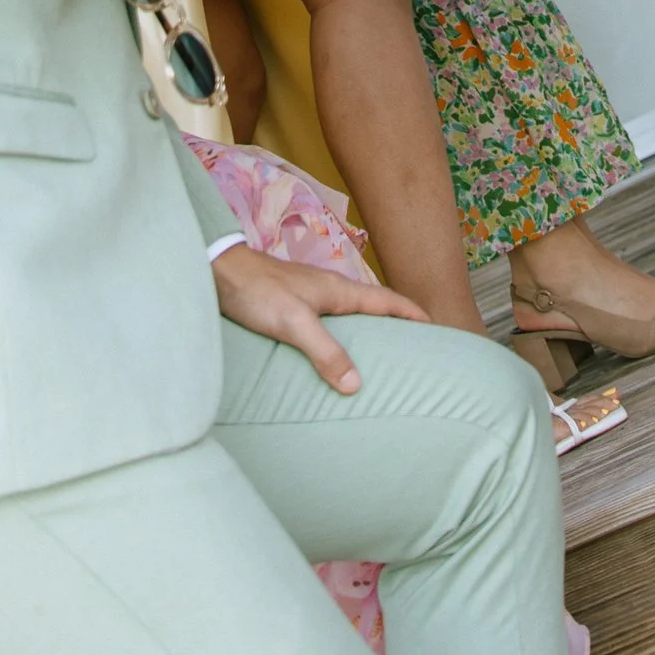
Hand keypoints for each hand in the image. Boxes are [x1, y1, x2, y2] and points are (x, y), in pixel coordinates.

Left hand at [209, 243, 425, 394]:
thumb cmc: (256, 291)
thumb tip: (357, 384)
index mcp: (339, 290)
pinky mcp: (292, 307)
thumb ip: (325, 351)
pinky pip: (327, 326)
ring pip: (349, 318)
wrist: (217, 271)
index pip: (388, 301)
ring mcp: (310, 298)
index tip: (437, 328)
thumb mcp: (293, 322)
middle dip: (397, 326)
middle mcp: (330, 292)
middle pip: (373, 309)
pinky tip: (331, 359)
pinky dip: (340, 341)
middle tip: (416, 351)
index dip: (413, 314)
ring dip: (367, 334)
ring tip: (378, 360)